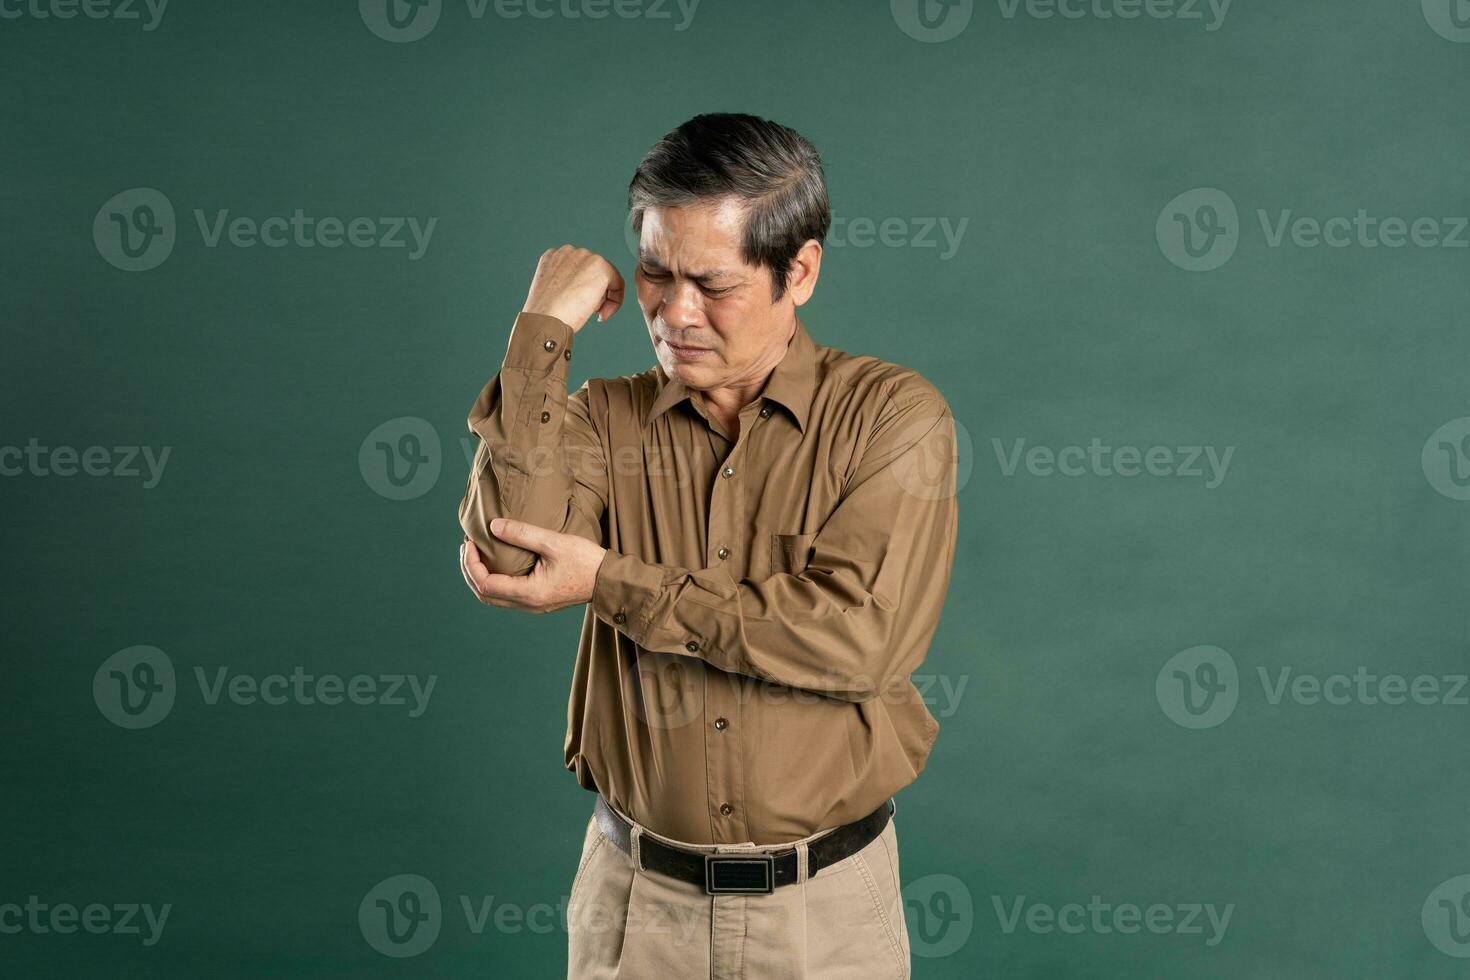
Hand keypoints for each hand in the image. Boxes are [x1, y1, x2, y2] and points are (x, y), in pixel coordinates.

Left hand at [459, 518, 607, 612]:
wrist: (609, 580)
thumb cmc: (586, 561)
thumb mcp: (554, 542)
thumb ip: (522, 534)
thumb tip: (493, 526)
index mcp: (529, 593)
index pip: (485, 584)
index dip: (471, 564)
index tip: (470, 543)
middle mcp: (528, 604)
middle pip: (484, 594)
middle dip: (470, 571)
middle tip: (467, 547)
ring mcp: (533, 606)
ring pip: (494, 598)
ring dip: (480, 577)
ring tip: (476, 554)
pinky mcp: (538, 602)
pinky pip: (506, 596)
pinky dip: (494, 581)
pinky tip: (496, 564)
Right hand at [522, 245, 624, 332]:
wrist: (545, 320)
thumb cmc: (547, 314)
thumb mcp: (554, 291)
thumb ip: (568, 282)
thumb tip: (586, 288)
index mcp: (554, 257)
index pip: (579, 270)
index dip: (582, 290)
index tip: (579, 307)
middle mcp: (569, 251)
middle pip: (593, 272)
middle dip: (593, 293)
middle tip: (584, 312)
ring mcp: (584, 256)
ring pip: (605, 277)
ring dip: (601, 297)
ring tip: (588, 312)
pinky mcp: (599, 266)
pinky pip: (618, 283)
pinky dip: (615, 300)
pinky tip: (602, 314)